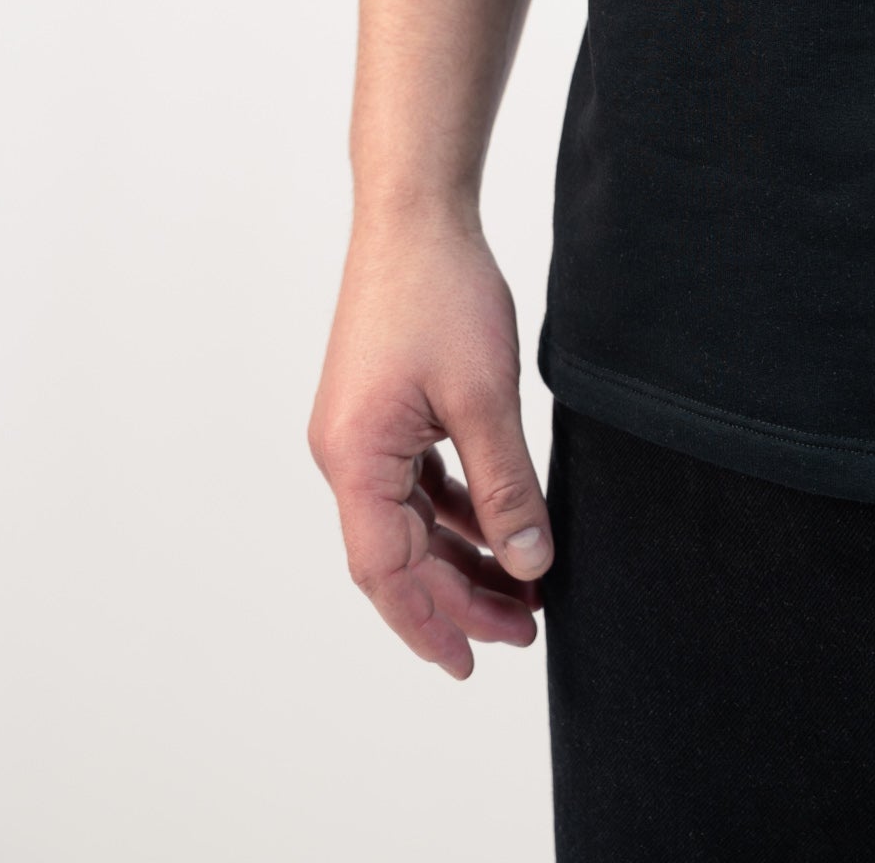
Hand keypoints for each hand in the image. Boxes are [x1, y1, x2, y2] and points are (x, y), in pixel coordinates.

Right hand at [309, 216, 552, 676]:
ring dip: (460, 557)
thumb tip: (530, 564)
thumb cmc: (440, 293)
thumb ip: (506, 486)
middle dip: (457, 598)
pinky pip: (414, 483)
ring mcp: (360, 430)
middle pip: (398, 553)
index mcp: (355, 456)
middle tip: (521, 632)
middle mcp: (344, 451)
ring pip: (408, 521)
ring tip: (521, 590)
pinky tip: (496, 527)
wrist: (416, 213)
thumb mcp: (485, 398)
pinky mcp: (380, 409)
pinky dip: (454, 511)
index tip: (472, 662)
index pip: (387, 569)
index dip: (430, 622)